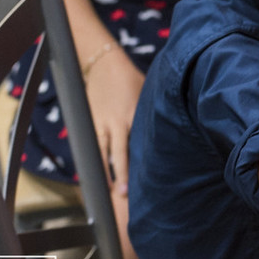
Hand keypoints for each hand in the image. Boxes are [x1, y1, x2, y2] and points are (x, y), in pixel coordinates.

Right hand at [83, 44, 143, 195]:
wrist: (103, 64)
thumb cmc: (132, 80)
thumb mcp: (148, 95)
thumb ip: (154, 115)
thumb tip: (171, 133)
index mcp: (134, 114)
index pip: (138, 145)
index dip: (143, 163)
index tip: (149, 180)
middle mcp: (116, 121)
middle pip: (117, 154)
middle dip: (121, 175)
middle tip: (124, 195)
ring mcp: (98, 122)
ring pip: (100, 153)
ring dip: (103, 173)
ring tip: (108, 191)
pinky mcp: (87, 122)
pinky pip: (89, 145)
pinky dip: (92, 160)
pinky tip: (94, 176)